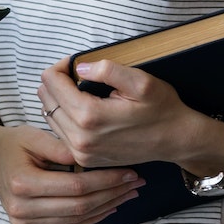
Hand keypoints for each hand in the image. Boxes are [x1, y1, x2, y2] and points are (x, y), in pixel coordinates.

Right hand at [0, 123, 142, 223]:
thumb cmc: (14, 143)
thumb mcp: (34, 135)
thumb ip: (61, 147)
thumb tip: (92, 158)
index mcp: (22, 184)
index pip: (75, 187)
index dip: (106, 181)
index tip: (130, 172)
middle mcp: (21, 209)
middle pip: (79, 206)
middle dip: (113, 194)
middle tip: (137, 183)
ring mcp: (24, 223)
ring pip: (78, 219)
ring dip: (108, 207)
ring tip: (129, 193)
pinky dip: (93, 216)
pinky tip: (111, 204)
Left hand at [37, 59, 223, 175]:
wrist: (177, 141)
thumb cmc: (162, 109)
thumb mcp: (142, 82)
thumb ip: (108, 69)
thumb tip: (79, 67)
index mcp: (89, 117)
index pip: (51, 82)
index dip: (60, 67)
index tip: (74, 63)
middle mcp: (79, 139)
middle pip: (46, 99)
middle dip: (56, 82)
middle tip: (76, 75)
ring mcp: (80, 153)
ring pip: (49, 115)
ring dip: (58, 99)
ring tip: (79, 91)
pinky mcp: (84, 160)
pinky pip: (60, 132)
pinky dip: (64, 116)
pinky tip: (82, 109)